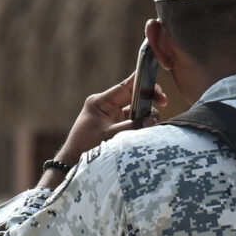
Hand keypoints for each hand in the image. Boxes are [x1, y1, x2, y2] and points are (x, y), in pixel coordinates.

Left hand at [50, 71, 166, 173]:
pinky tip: (148, 128)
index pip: (124, 86)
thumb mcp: (110, 136)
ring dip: (146, 114)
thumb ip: (131, 127)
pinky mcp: (115, 125)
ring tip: (152, 123)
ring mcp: (111, 115)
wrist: (72, 161)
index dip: (140, 79)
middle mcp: (106, 105)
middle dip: (149, 97)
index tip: (154, 73)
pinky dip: (142, 123)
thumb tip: (152, 120)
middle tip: (163, 101)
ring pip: (135, 108)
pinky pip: (133, 119)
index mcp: (100, 102)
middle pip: (133, 95)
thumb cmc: (86, 146)